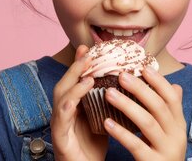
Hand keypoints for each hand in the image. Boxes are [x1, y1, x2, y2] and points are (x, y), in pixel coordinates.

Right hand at [50, 45, 107, 160]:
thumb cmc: (95, 144)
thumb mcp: (104, 117)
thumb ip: (110, 100)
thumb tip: (130, 83)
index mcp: (75, 104)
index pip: (76, 79)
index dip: (80, 63)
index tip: (89, 48)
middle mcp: (64, 111)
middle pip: (65, 83)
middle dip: (75, 67)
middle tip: (87, 53)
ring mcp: (60, 124)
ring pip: (60, 98)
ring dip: (72, 84)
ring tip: (87, 74)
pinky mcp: (60, 139)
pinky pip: (60, 122)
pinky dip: (66, 108)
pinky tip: (74, 100)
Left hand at [103, 67, 186, 160]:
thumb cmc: (163, 152)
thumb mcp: (171, 131)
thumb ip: (170, 110)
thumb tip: (175, 84)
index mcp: (179, 123)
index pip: (172, 97)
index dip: (158, 81)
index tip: (143, 67)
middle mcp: (177, 135)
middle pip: (158, 106)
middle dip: (139, 88)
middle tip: (121, 75)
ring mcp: (166, 150)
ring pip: (147, 123)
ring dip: (127, 106)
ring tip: (108, 94)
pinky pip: (136, 145)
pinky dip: (121, 133)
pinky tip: (106, 122)